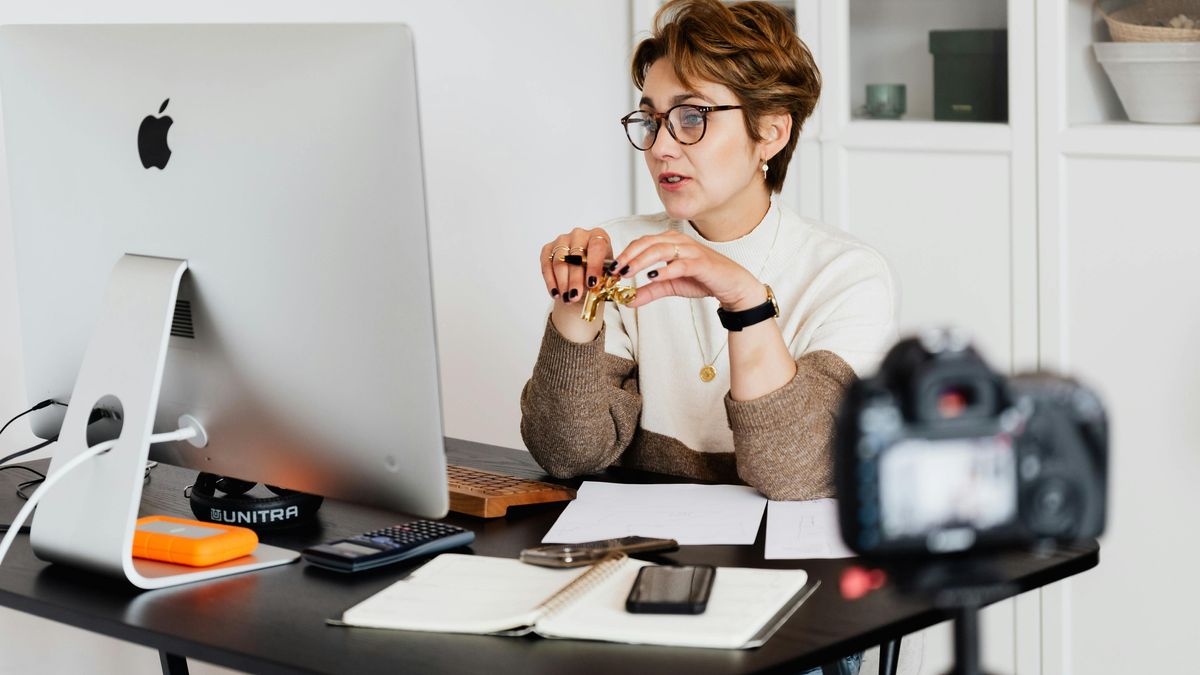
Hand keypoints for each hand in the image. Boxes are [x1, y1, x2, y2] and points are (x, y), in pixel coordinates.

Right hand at [539, 227, 612, 305]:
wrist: (583, 272)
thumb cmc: (596, 271)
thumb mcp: (605, 273)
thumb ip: (605, 277)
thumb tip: (603, 284)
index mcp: (598, 235)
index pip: (596, 247)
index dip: (594, 266)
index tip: (592, 283)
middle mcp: (579, 234)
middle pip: (576, 256)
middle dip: (575, 279)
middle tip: (575, 296)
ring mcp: (562, 240)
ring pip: (560, 262)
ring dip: (563, 283)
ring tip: (567, 298)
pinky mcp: (548, 248)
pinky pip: (547, 265)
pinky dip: (551, 281)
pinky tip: (556, 293)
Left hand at [612, 231, 764, 310]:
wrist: (731, 285)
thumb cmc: (702, 279)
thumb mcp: (670, 286)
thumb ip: (649, 291)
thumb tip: (628, 301)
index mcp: (670, 242)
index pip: (642, 242)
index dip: (625, 254)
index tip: (611, 269)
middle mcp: (679, 241)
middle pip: (647, 243)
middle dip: (628, 256)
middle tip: (614, 270)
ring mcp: (691, 250)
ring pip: (660, 249)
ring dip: (641, 261)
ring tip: (627, 273)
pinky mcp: (701, 263)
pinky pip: (680, 264)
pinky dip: (665, 270)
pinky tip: (652, 277)